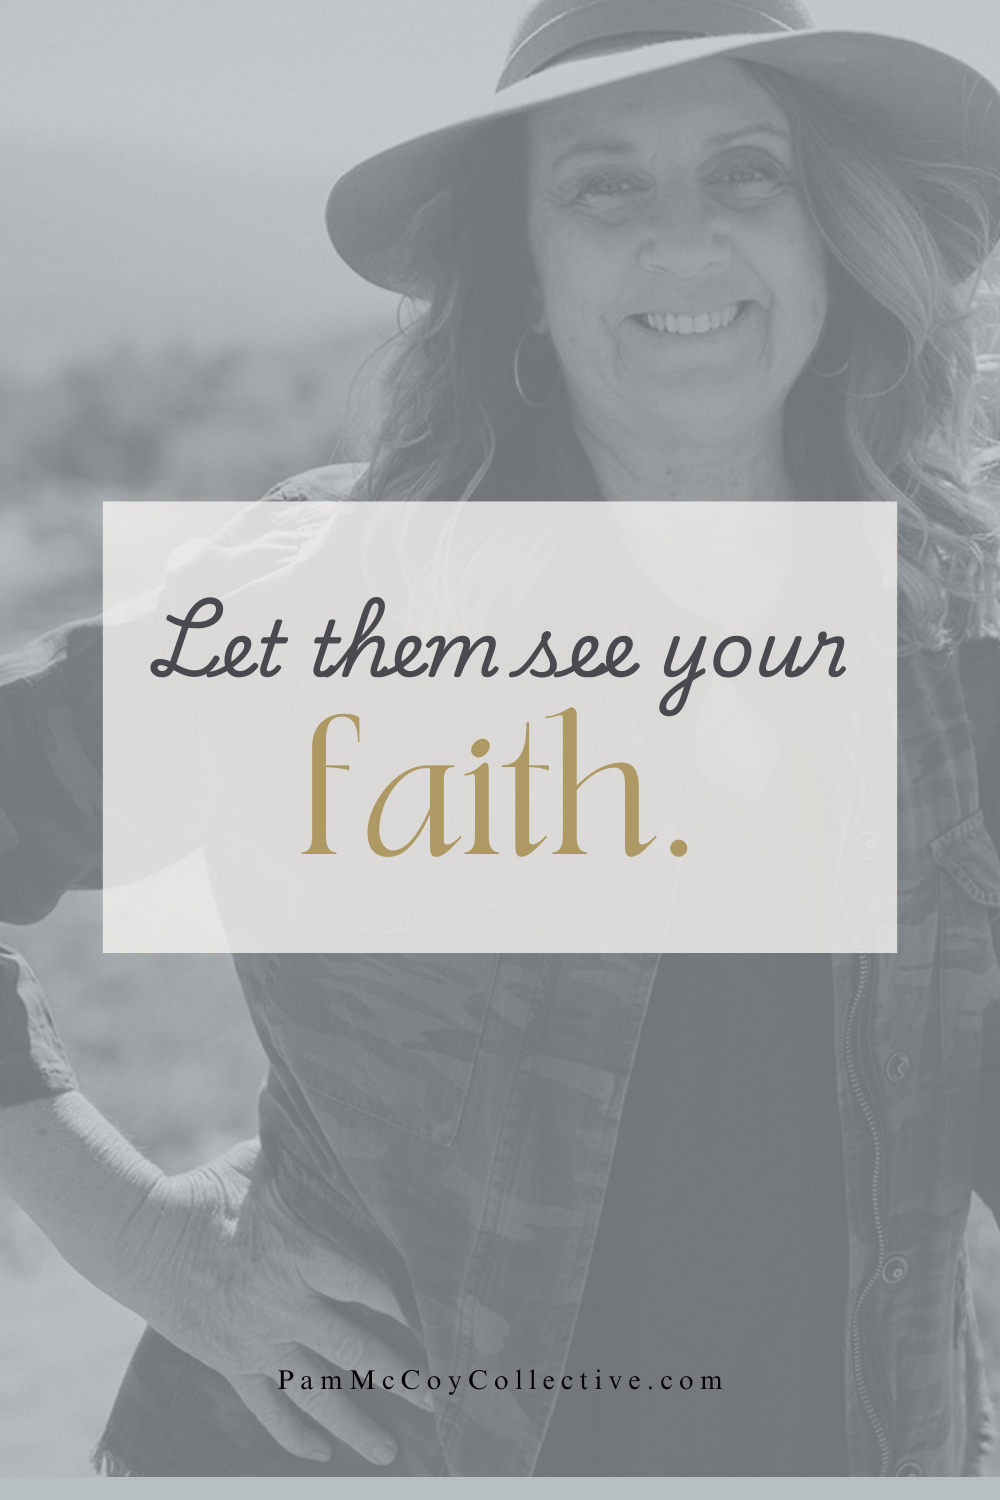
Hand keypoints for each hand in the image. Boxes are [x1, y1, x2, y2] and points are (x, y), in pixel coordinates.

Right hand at [117, 1140, 428, 1466]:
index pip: (369, 1285)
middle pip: (355, 1350)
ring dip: (357, 1424)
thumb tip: (351, 1125)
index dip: (409, 1306)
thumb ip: (310, 1158)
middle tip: (440, 1398)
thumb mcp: (265, 1163)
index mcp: (301, 1253)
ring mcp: (257, 1340)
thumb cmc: (212, 1189)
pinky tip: (320, 1453)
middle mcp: (284, 1305)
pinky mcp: (231, 1361)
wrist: (141, 1236)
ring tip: (392, 1451)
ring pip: (317, 1393)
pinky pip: (267, 1407)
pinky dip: (293, 1435)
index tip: (447, 1323)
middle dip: (400, 1376)